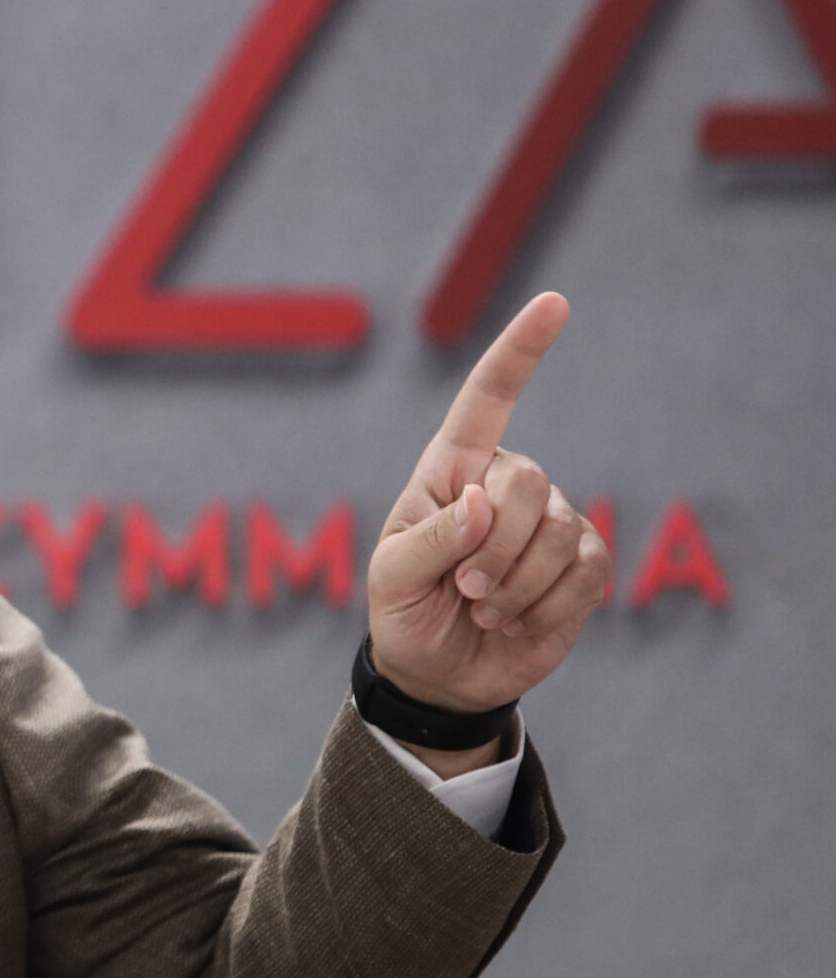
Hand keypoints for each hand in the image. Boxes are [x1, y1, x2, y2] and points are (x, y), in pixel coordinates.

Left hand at [368, 292, 611, 736]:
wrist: (438, 674)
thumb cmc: (404, 612)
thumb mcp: (392, 578)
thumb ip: (432, 539)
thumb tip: (482, 506)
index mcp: (452, 470)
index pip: (488, 399)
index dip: (520, 350)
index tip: (555, 302)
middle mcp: (507, 486)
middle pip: (527, 484)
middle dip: (491, 548)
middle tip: (462, 587)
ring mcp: (551, 523)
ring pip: (559, 533)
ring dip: (513, 587)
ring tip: (482, 608)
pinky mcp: (582, 566)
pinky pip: (585, 574)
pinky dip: (543, 608)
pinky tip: (515, 621)